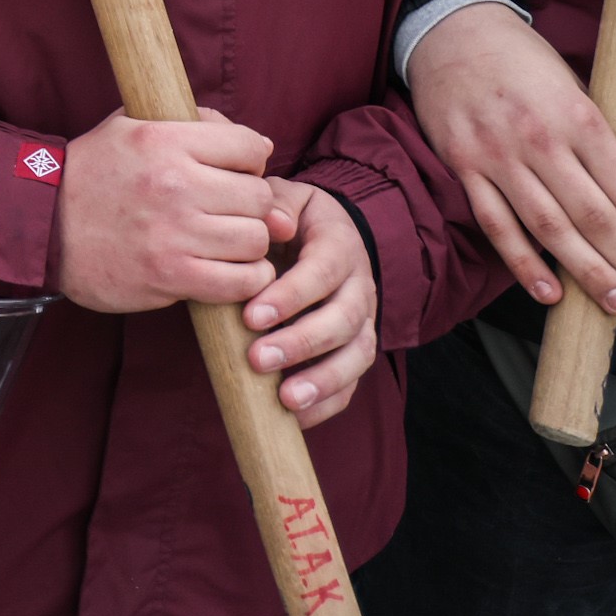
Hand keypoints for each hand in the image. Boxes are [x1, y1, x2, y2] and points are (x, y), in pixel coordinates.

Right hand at [49, 106, 279, 316]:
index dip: (250, 161)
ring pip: (256, 239)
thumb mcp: (131, 126)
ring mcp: (173, 233)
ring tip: (228, 242)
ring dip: (248, 244)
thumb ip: (194, 123)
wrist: (42, 226)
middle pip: (258, 196)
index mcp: (162, 140)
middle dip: (251, 205)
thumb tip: (262, 147)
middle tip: (229, 212)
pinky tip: (229, 271)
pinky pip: (240, 281)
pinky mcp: (170, 276)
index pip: (248, 146)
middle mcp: (172, 184)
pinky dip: (245, 280)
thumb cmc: (93, 174)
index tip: (235, 173)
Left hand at [240, 179, 381, 426]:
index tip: (251, 316)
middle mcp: (360, 283)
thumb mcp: (281, 198)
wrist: (322, 231)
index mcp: (339, 243)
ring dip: (323, 379)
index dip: (291, 296)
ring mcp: (364, 319)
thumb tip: (274, 223)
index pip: (323, 271)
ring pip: (357, 353)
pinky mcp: (357, 347)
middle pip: (344, 319)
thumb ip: (272, 206)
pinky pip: (354, 381)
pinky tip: (297, 418)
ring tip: (286, 399)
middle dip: (302, 342)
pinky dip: (329, 402)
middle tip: (258, 360)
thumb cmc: (288, 218)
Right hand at [404, 0, 615, 316]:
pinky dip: (523, 263)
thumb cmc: (525, 63)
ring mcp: (497, 155)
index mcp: (578, 116)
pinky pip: (496, 224)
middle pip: (593, 217)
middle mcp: (539, 139)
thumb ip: (614, 152)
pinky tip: (549, 292)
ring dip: (587, 273)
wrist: (452, 30)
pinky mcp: (463, 166)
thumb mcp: (579, 92)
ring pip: (548, 229)